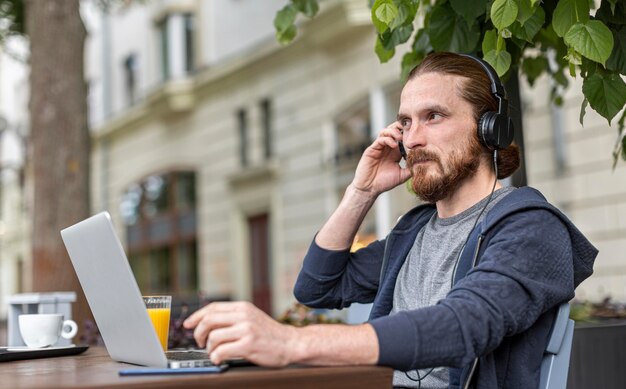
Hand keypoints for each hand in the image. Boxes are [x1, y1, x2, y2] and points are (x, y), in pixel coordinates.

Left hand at [183, 301, 298, 366]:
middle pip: (209, 320)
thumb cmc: (270, 334)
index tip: (187, 324)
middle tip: (201, 342)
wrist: (290, 343)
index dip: (196, 316)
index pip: (212, 307)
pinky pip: (221, 351)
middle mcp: (244, 316)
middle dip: (199, 333)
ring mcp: (246, 330)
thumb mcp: (252, 317)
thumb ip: (234, 317)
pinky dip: (216, 357)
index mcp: (243, 307)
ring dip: (209, 348)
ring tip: (214, 352)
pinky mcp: (248, 345)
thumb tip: (208, 322)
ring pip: (213, 337)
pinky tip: (219, 359)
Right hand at [352, 122, 411, 195]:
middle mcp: (386, 148)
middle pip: (393, 130)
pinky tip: (394, 145)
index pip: (402, 138)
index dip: (408, 133)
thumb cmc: (384, 183)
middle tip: (408, 130)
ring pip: (385, 132)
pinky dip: (387, 139)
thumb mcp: (402, 176)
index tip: (417, 134)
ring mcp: (379, 148)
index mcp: (394, 152)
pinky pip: (379, 140)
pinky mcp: (372, 150)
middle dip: (400, 128)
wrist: (369, 188)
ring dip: (393, 132)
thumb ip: (410, 169)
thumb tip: (423, 165)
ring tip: (400, 137)